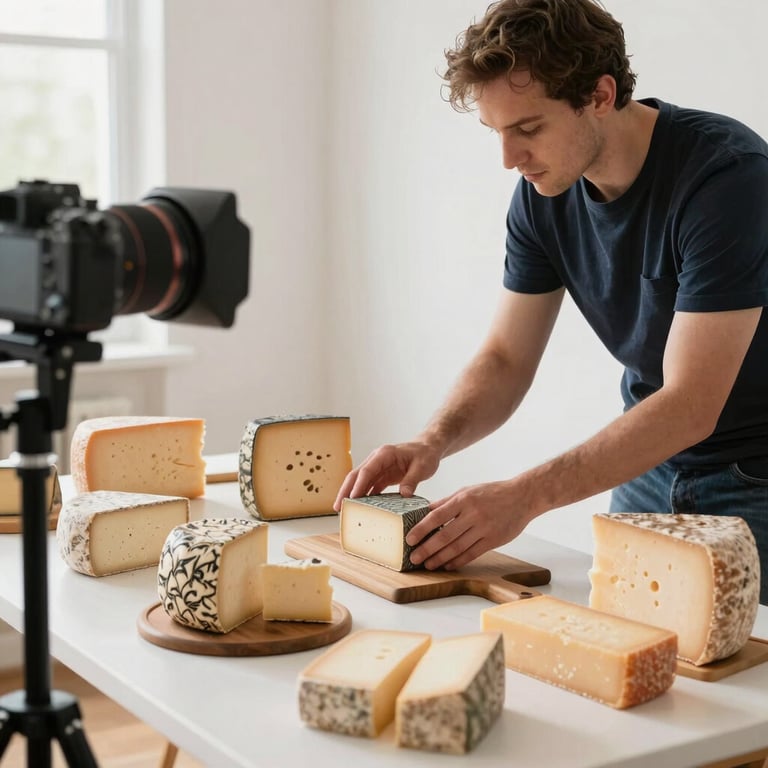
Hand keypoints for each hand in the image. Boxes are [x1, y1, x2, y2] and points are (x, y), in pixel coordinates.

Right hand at [333, 441, 440, 510]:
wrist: (428, 449)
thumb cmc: (425, 454)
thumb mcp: (422, 467)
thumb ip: (412, 480)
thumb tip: (404, 495)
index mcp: (384, 454)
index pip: (367, 470)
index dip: (358, 484)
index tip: (351, 498)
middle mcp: (377, 459)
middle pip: (356, 475)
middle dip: (345, 491)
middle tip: (338, 507)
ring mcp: (377, 468)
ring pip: (359, 482)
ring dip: (351, 496)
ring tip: (344, 512)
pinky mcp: (381, 476)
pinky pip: (369, 487)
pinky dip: (363, 497)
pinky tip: (360, 509)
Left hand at [405, 479, 536, 570]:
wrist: (522, 496)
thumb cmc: (492, 492)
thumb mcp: (467, 491)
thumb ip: (447, 502)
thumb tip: (426, 511)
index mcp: (463, 500)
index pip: (436, 516)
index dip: (421, 529)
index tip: (409, 539)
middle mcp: (473, 514)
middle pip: (445, 535)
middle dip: (427, 549)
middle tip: (414, 558)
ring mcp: (484, 528)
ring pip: (457, 547)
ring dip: (440, 558)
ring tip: (428, 564)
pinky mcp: (494, 540)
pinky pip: (472, 553)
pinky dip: (458, 561)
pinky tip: (447, 565)